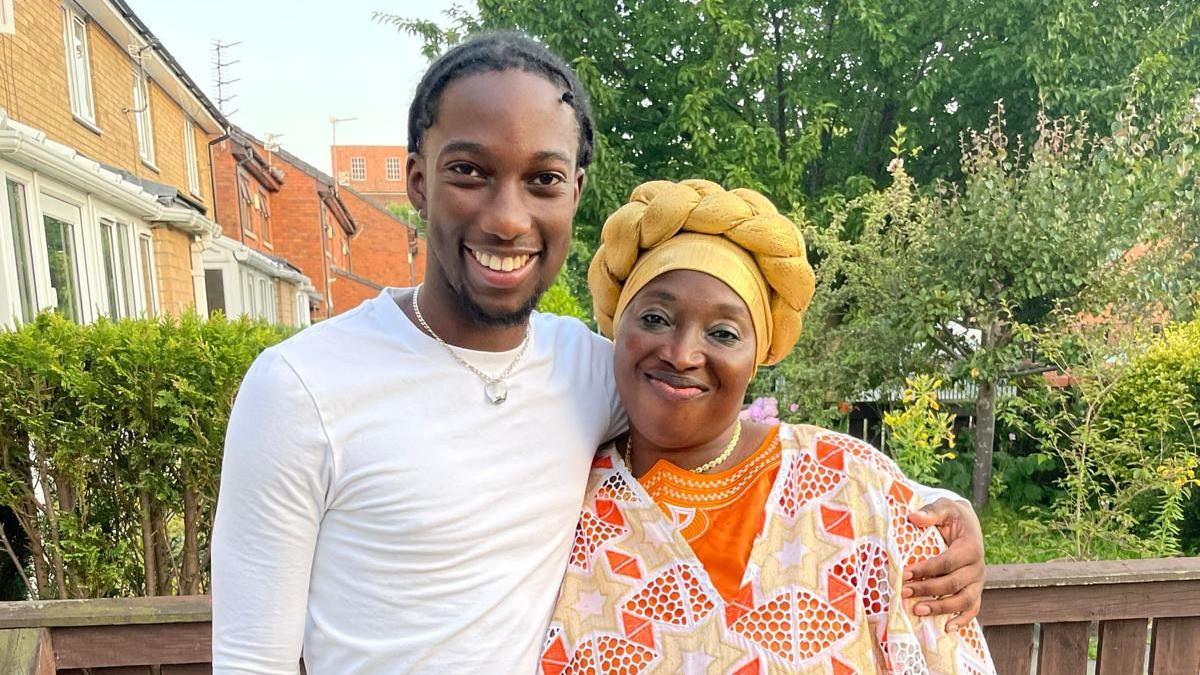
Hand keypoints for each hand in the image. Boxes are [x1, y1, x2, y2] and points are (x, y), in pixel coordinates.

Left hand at [901, 497, 984, 630]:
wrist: (967, 523)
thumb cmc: (952, 516)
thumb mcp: (944, 507)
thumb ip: (931, 512)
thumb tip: (912, 517)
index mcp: (971, 547)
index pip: (947, 562)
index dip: (927, 569)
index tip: (906, 573)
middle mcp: (978, 567)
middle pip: (953, 584)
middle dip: (928, 590)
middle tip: (904, 592)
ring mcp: (978, 581)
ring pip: (963, 600)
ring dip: (941, 608)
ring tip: (917, 610)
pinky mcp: (976, 590)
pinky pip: (973, 608)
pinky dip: (963, 620)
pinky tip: (947, 628)